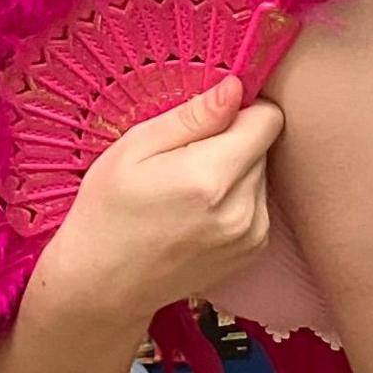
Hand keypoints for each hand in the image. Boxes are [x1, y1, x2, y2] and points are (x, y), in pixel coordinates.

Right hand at [25, 77, 283, 326]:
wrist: (104, 284)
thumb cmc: (108, 210)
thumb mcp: (135, 148)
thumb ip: (192, 117)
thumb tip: (235, 87)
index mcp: (212, 176)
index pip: (268, 119)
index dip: (241, 109)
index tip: (210, 117)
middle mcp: (242, 210)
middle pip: (264, 146)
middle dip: (233, 140)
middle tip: (185, 157)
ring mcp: (251, 235)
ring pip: (262, 173)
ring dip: (236, 171)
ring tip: (188, 187)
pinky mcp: (253, 250)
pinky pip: (259, 202)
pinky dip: (237, 198)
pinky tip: (199, 210)